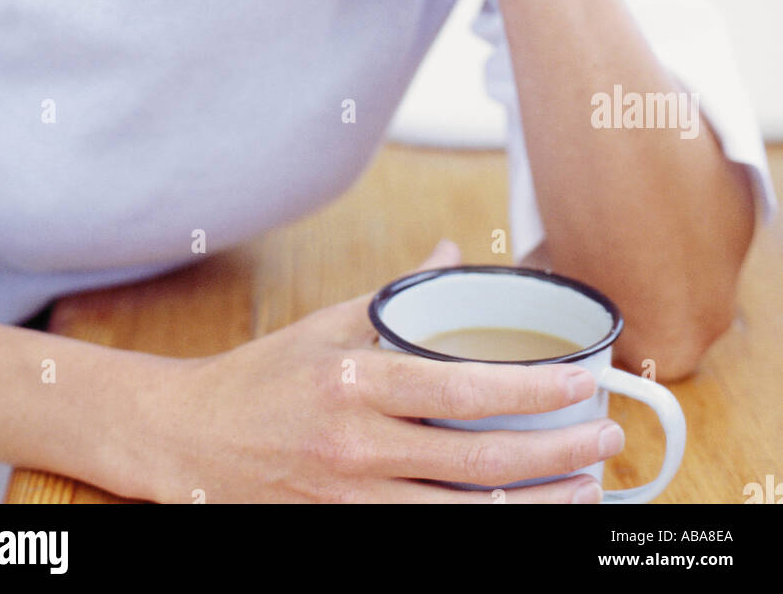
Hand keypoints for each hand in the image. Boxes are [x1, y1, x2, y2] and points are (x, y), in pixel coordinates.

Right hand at [135, 239, 622, 502]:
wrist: (188, 441)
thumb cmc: (263, 377)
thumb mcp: (327, 323)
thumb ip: (397, 297)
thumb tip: (449, 254)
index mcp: (356, 381)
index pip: (463, 388)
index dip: (533, 391)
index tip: (581, 383)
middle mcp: (357, 447)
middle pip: (478, 464)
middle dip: (556, 456)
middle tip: (605, 440)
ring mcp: (350, 500)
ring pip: (463, 517)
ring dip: (535, 507)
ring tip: (584, 490)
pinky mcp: (344, 532)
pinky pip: (426, 538)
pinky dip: (482, 531)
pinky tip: (517, 518)